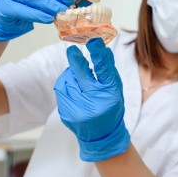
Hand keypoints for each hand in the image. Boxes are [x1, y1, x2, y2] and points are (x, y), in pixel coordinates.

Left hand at [54, 38, 130, 161]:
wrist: (101, 135)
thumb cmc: (111, 108)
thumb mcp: (115, 90)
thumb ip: (109, 70)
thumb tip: (102, 49)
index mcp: (110, 94)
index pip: (104, 70)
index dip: (99, 55)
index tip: (93, 41)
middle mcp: (94, 102)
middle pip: (81, 74)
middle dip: (76, 61)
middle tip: (72, 51)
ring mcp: (78, 108)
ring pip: (69, 80)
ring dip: (73, 75)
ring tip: (81, 83)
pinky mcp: (65, 112)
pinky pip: (62, 90)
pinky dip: (67, 86)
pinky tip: (74, 91)